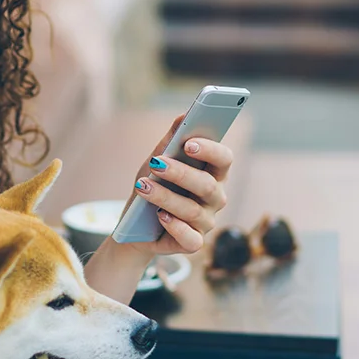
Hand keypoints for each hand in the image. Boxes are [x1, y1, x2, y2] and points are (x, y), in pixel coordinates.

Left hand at [127, 115, 233, 255]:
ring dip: (165, 197)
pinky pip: (190, 238)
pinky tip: (160, 216)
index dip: (210, 150)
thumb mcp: (156, 162)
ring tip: (143, 187)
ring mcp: (206, 223)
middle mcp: (214, 199)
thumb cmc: (153, 187)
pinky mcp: (193, 243)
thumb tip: (185, 114)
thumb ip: (172, 140)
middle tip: (156, 164)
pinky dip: (175, 227)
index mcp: (212, 174)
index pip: (224, 159)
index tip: (188, 142)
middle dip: (180, 173)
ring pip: (192, 210)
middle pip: (208, 185)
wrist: (135, 227)